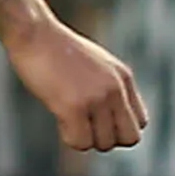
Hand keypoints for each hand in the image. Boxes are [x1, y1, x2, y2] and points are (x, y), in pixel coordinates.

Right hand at [10, 17, 147, 151]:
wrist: (33, 32)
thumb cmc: (56, 49)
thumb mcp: (96, 64)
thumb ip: (109, 86)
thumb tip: (109, 118)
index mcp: (123, 77)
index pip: (141, 121)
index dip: (119, 128)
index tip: (98, 121)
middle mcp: (115, 88)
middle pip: (129, 138)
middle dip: (108, 139)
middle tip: (86, 126)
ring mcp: (96, 98)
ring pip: (104, 143)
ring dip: (85, 138)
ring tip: (68, 119)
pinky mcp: (74, 106)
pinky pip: (81, 142)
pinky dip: (69, 138)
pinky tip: (59, 120)